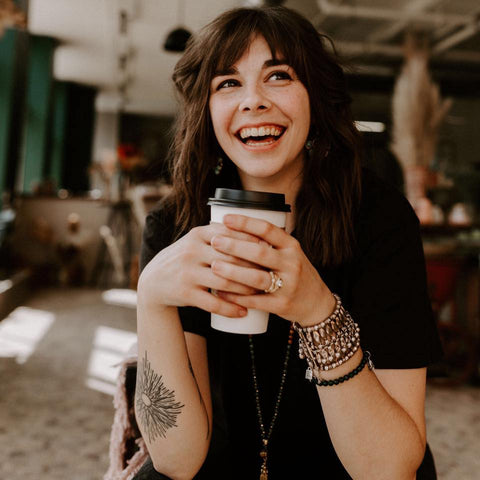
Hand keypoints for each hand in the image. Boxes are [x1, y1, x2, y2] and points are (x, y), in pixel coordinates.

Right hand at [138, 222, 263, 317]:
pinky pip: (213, 303)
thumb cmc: (186, 259)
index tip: (270, 250)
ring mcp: (187, 273)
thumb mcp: (197, 241)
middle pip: (232, 259)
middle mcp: (191, 251)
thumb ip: (221, 234)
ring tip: (260, 294)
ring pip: (225, 282)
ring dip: (246, 290)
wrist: (154, 281)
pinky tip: (243, 312)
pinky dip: (230, 309)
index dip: (253, 242)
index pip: (231, 235)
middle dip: (254, 268)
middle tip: (271, 275)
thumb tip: (260, 235)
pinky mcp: (184, 293)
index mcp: (198, 234)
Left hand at [210, 214, 334, 325]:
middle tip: (215, 241)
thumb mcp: (289, 254)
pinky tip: (220, 293)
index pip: (267, 229)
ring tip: (214, 266)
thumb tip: (232, 228)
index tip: (226, 219)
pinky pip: (256, 301)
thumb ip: (268, 243)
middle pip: (260, 252)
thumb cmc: (294, 274)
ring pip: (257, 278)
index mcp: (291, 246)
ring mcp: (288, 285)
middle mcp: (292, 263)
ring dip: (233, 272)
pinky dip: (236, 297)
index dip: (245, 223)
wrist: (317, 303)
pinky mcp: (282, 305)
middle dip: (234, 246)